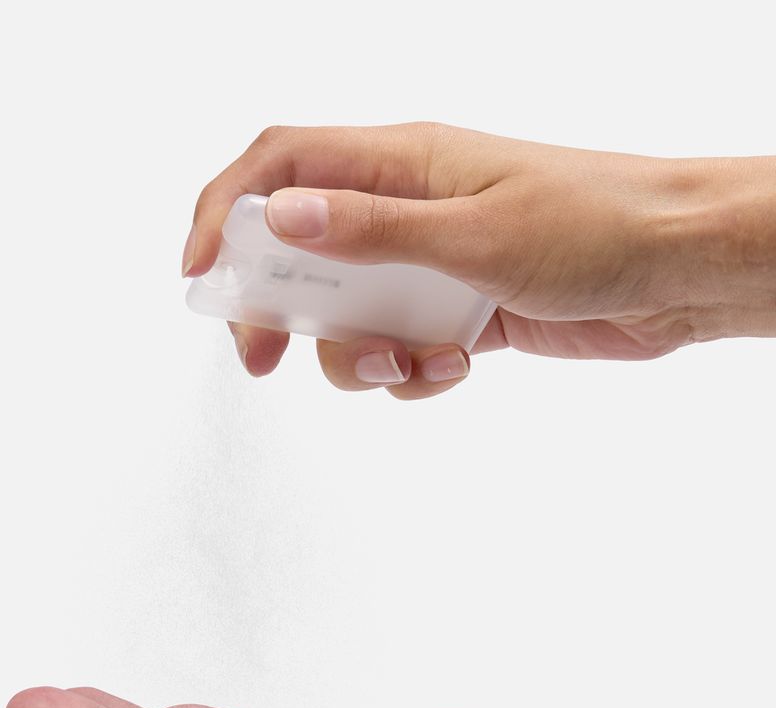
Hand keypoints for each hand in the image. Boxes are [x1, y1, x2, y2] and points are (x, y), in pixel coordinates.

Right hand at [182, 123, 775, 398]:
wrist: (680, 271)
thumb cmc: (595, 227)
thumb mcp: (475, 233)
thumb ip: (372, 231)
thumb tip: (280, 217)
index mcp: (401, 163)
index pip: (282, 165)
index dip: (225, 211)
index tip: (199, 274)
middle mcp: (404, 209)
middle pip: (299, 252)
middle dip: (276, 309)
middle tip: (266, 359)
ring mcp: (428, 263)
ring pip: (348, 315)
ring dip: (356, 356)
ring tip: (403, 368)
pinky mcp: (455, 312)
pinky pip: (399, 348)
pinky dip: (412, 373)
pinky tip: (455, 369)